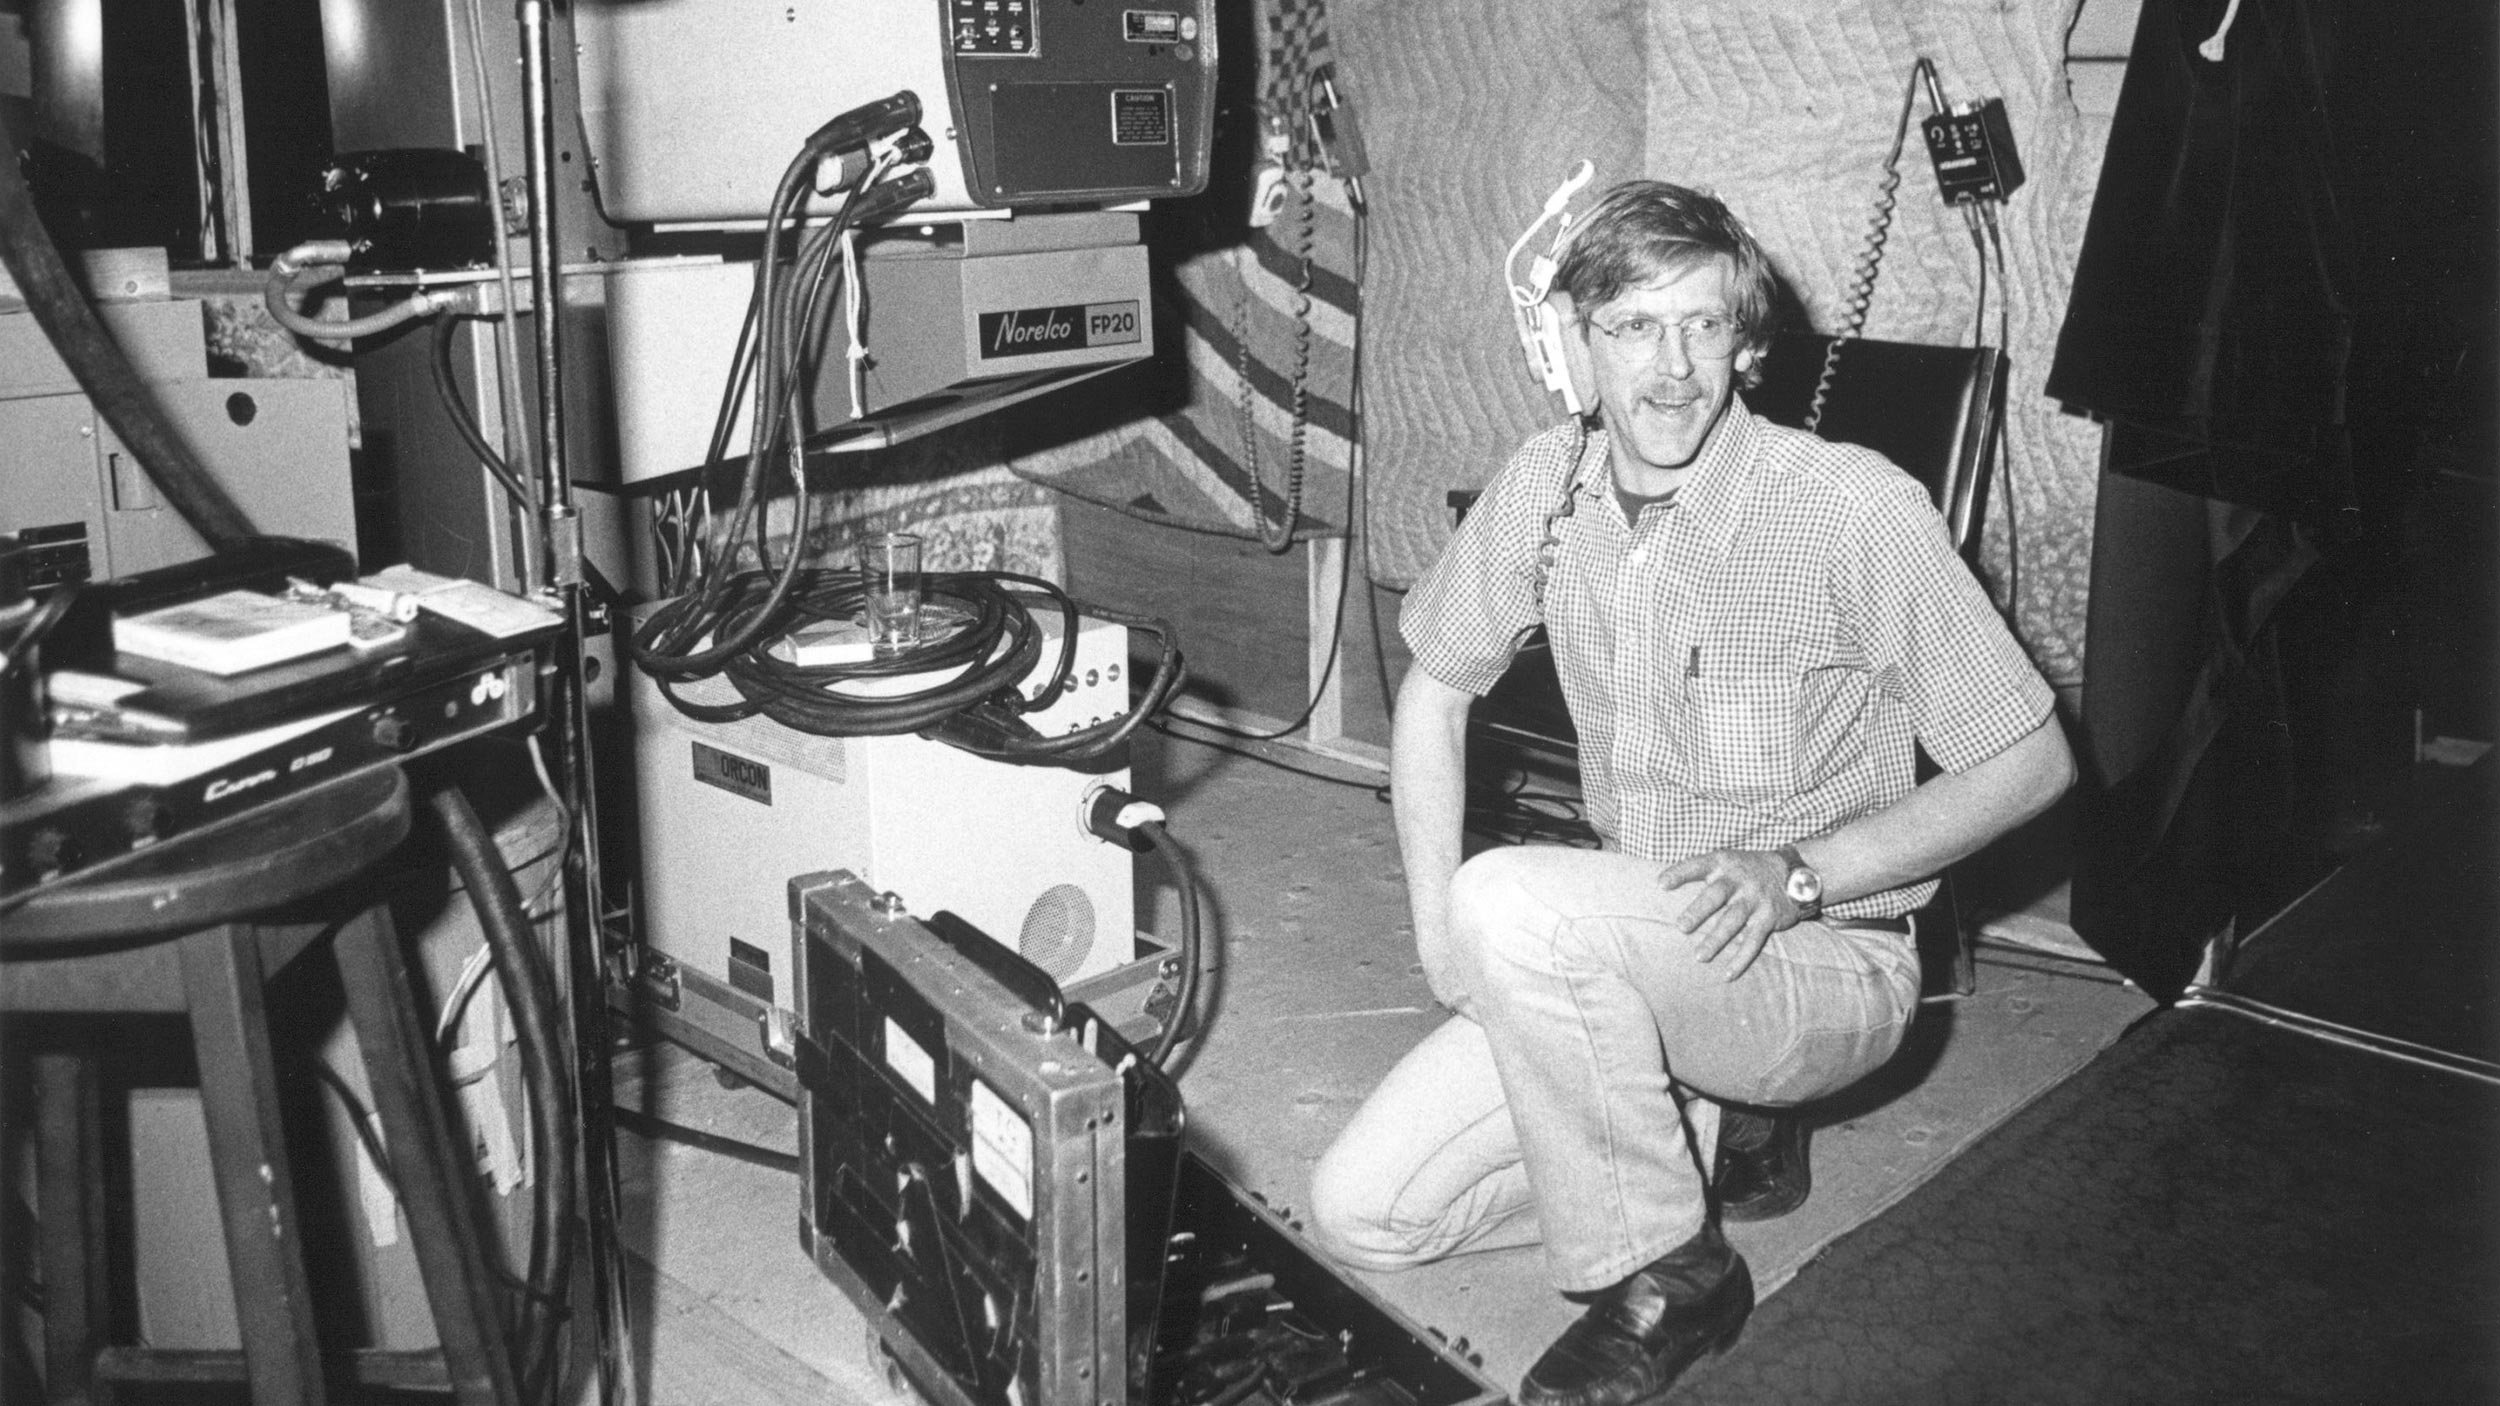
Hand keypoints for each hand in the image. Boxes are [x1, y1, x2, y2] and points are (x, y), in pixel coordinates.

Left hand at [1658, 848, 1798, 980]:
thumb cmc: (1748, 869)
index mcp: (1723, 862)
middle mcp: (1738, 879)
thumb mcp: (1727, 861)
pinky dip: (1741, 959)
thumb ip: (1702, 871)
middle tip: (1681, 927)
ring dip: (1716, 940)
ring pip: (1732, 920)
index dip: (1680, 873)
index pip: (1698, 865)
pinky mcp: (1768, 918)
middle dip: (1698, 911)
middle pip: (1715, 895)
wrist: (1794, 871)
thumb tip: (1660, 884)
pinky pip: (1753, 941)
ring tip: (1699, 957)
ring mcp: (1754, 899)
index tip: (1661, 884)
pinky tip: (1728, 974)